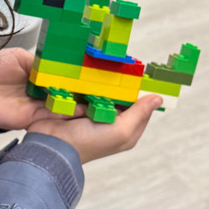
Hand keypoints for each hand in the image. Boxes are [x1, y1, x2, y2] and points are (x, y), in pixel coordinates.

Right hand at [0, 47, 162, 164]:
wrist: (51, 145)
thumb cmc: (88, 143)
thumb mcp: (121, 131)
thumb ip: (139, 114)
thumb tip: (158, 99)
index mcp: (125, 129)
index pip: (141, 107)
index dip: (143, 91)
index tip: (142, 73)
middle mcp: (110, 120)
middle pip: (121, 95)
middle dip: (122, 82)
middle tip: (123, 64)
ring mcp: (92, 111)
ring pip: (103, 89)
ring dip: (103, 79)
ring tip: (106, 63)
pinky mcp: (75, 104)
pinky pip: (85, 88)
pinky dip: (87, 80)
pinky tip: (88, 70)